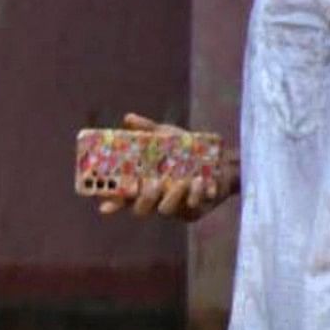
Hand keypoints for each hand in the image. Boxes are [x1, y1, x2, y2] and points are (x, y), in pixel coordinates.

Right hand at [91, 112, 236, 223]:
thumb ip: (148, 129)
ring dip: (172, 196)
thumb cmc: (190, 151)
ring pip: (164, 210)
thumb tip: (128, 118)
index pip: (122, 197)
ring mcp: (174, 208)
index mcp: (144, 184)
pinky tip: (200, 182)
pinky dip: (194, 194)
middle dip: (144, 199)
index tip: (105, 205)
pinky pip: (189, 209)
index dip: (112, 203)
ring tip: (184, 180)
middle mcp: (156, 199)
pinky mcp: (193, 212)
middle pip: (140, 210)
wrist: (224, 163)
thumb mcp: (168, 137)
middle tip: (153, 183)